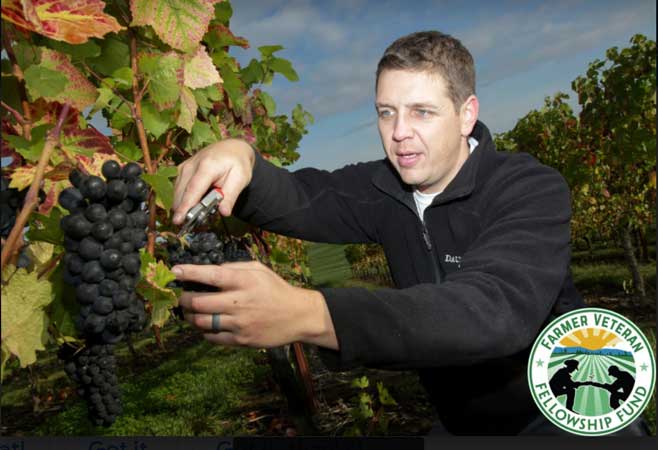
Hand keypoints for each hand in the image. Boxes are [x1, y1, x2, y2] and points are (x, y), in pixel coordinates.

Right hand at [172, 138, 254, 222]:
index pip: (193, 189)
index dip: (185, 206)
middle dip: (182, 210)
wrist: (232, 149)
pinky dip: (183, 199)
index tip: (179, 220)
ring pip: (177, 191)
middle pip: (182, 192)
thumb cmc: (237, 164)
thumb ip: (231, 196)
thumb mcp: (241, 179)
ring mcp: (185, 166)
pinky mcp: (182, 170)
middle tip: (188, 226)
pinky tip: (192, 205)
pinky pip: (178, 188)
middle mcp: (192, 165)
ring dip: (182, 205)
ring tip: (192, 216)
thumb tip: (224, 212)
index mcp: (208, 166)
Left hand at [173, 261, 337, 348]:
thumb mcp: (259, 270)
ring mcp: (240, 324)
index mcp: (244, 281)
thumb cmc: (276, 289)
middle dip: (183, 299)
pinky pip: (213, 338)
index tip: (174, 271)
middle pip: (198, 302)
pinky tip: (205, 325)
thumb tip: (209, 270)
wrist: (298, 316)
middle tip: (179, 296)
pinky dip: (204, 331)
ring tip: (189, 312)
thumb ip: (234, 267)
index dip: (189, 272)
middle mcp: (240, 302)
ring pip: (202, 322)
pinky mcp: (241, 340)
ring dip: (190, 317)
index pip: (211, 275)